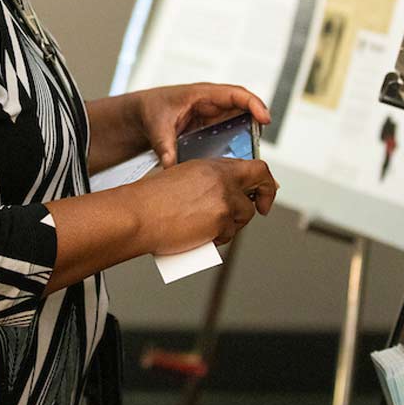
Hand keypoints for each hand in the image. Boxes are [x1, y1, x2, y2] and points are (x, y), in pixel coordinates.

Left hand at [133, 83, 271, 169]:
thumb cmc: (152, 108)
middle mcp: (213, 104)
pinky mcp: (212, 130)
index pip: (236, 94)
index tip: (265, 119)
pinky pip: (230, 136)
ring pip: (240, 125)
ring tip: (253, 158)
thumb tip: (171, 165)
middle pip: (244, 111)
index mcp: (203, 94)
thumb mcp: (157, 126)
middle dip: (257, 125)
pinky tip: (237, 164)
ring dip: (248, 139)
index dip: (254, 104)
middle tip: (260, 145)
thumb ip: (165, 146)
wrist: (142, 113)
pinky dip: (237, 147)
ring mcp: (214, 117)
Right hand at [135, 158, 277, 253]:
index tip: (263, 192)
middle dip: (265, 197)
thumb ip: (208, 183)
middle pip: (261, 182)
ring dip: (233, 224)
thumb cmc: (151, 201)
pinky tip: (200, 236)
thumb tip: (224, 195)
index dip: (264, 180)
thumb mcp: (183, 179)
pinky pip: (230, 234)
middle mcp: (221, 178)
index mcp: (211, 166)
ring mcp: (223, 199)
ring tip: (209, 227)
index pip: (253, 166)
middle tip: (260, 209)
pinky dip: (218, 238)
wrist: (138, 215)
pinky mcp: (220, 220)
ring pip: (245, 214)